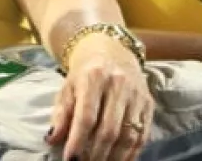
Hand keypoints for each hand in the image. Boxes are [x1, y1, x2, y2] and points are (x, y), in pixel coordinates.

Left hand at [49, 35, 151, 160]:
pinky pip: (142, 135)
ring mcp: (136, 95)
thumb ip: (61, 114)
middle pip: (109, 129)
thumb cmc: (85, 74)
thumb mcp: (68, 87)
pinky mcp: (149, 104)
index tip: (70, 159)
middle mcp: (118, 84)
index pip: (87, 116)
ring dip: (114, 158)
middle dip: (96, 154)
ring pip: (128, 135)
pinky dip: (131, 154)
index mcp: (94, 77)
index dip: (78, 141)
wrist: (112, 52)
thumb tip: (52, 139)